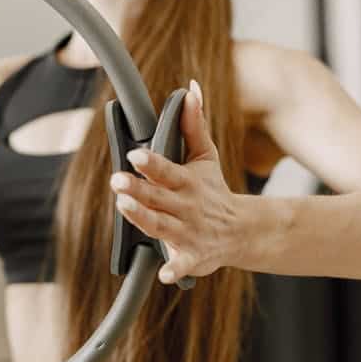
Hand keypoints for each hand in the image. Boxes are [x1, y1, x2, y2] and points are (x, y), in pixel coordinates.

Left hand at [109, 80, 246, 284]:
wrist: (243, 231)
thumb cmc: (214, 190)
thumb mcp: (206, 155)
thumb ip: (194, 123)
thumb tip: (190, 87)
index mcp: (188, 181)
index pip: (167, 169)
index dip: (151, 162)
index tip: (135, 153)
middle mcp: (187, 206)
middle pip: (158, 197)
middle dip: (138, 189)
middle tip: (117, 180)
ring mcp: (189, 232)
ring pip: (162, 226)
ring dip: (143, 219)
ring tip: (123, 208)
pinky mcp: (192, 257)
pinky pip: (183, 265)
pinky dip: (175, 270)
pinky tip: (164, 274)